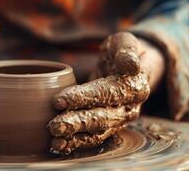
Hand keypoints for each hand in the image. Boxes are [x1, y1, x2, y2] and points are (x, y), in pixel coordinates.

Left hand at [47, 32, 163, 154]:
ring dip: (75, 138)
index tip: (59, 99)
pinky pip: (92, 138)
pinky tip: (58, 146)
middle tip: (53, 125)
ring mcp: (119, 121)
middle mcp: (129, 108)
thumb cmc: (121, 51)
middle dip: (76, 123)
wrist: (126, 68)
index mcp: (135, 86)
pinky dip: (75, 144)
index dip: (84, 98)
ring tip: (54, 140)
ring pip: (97, 132)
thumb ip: (126, 49)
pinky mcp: (108, 127)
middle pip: (102, 118)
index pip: (107, 93)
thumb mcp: (125, 41)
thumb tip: (130, 64)